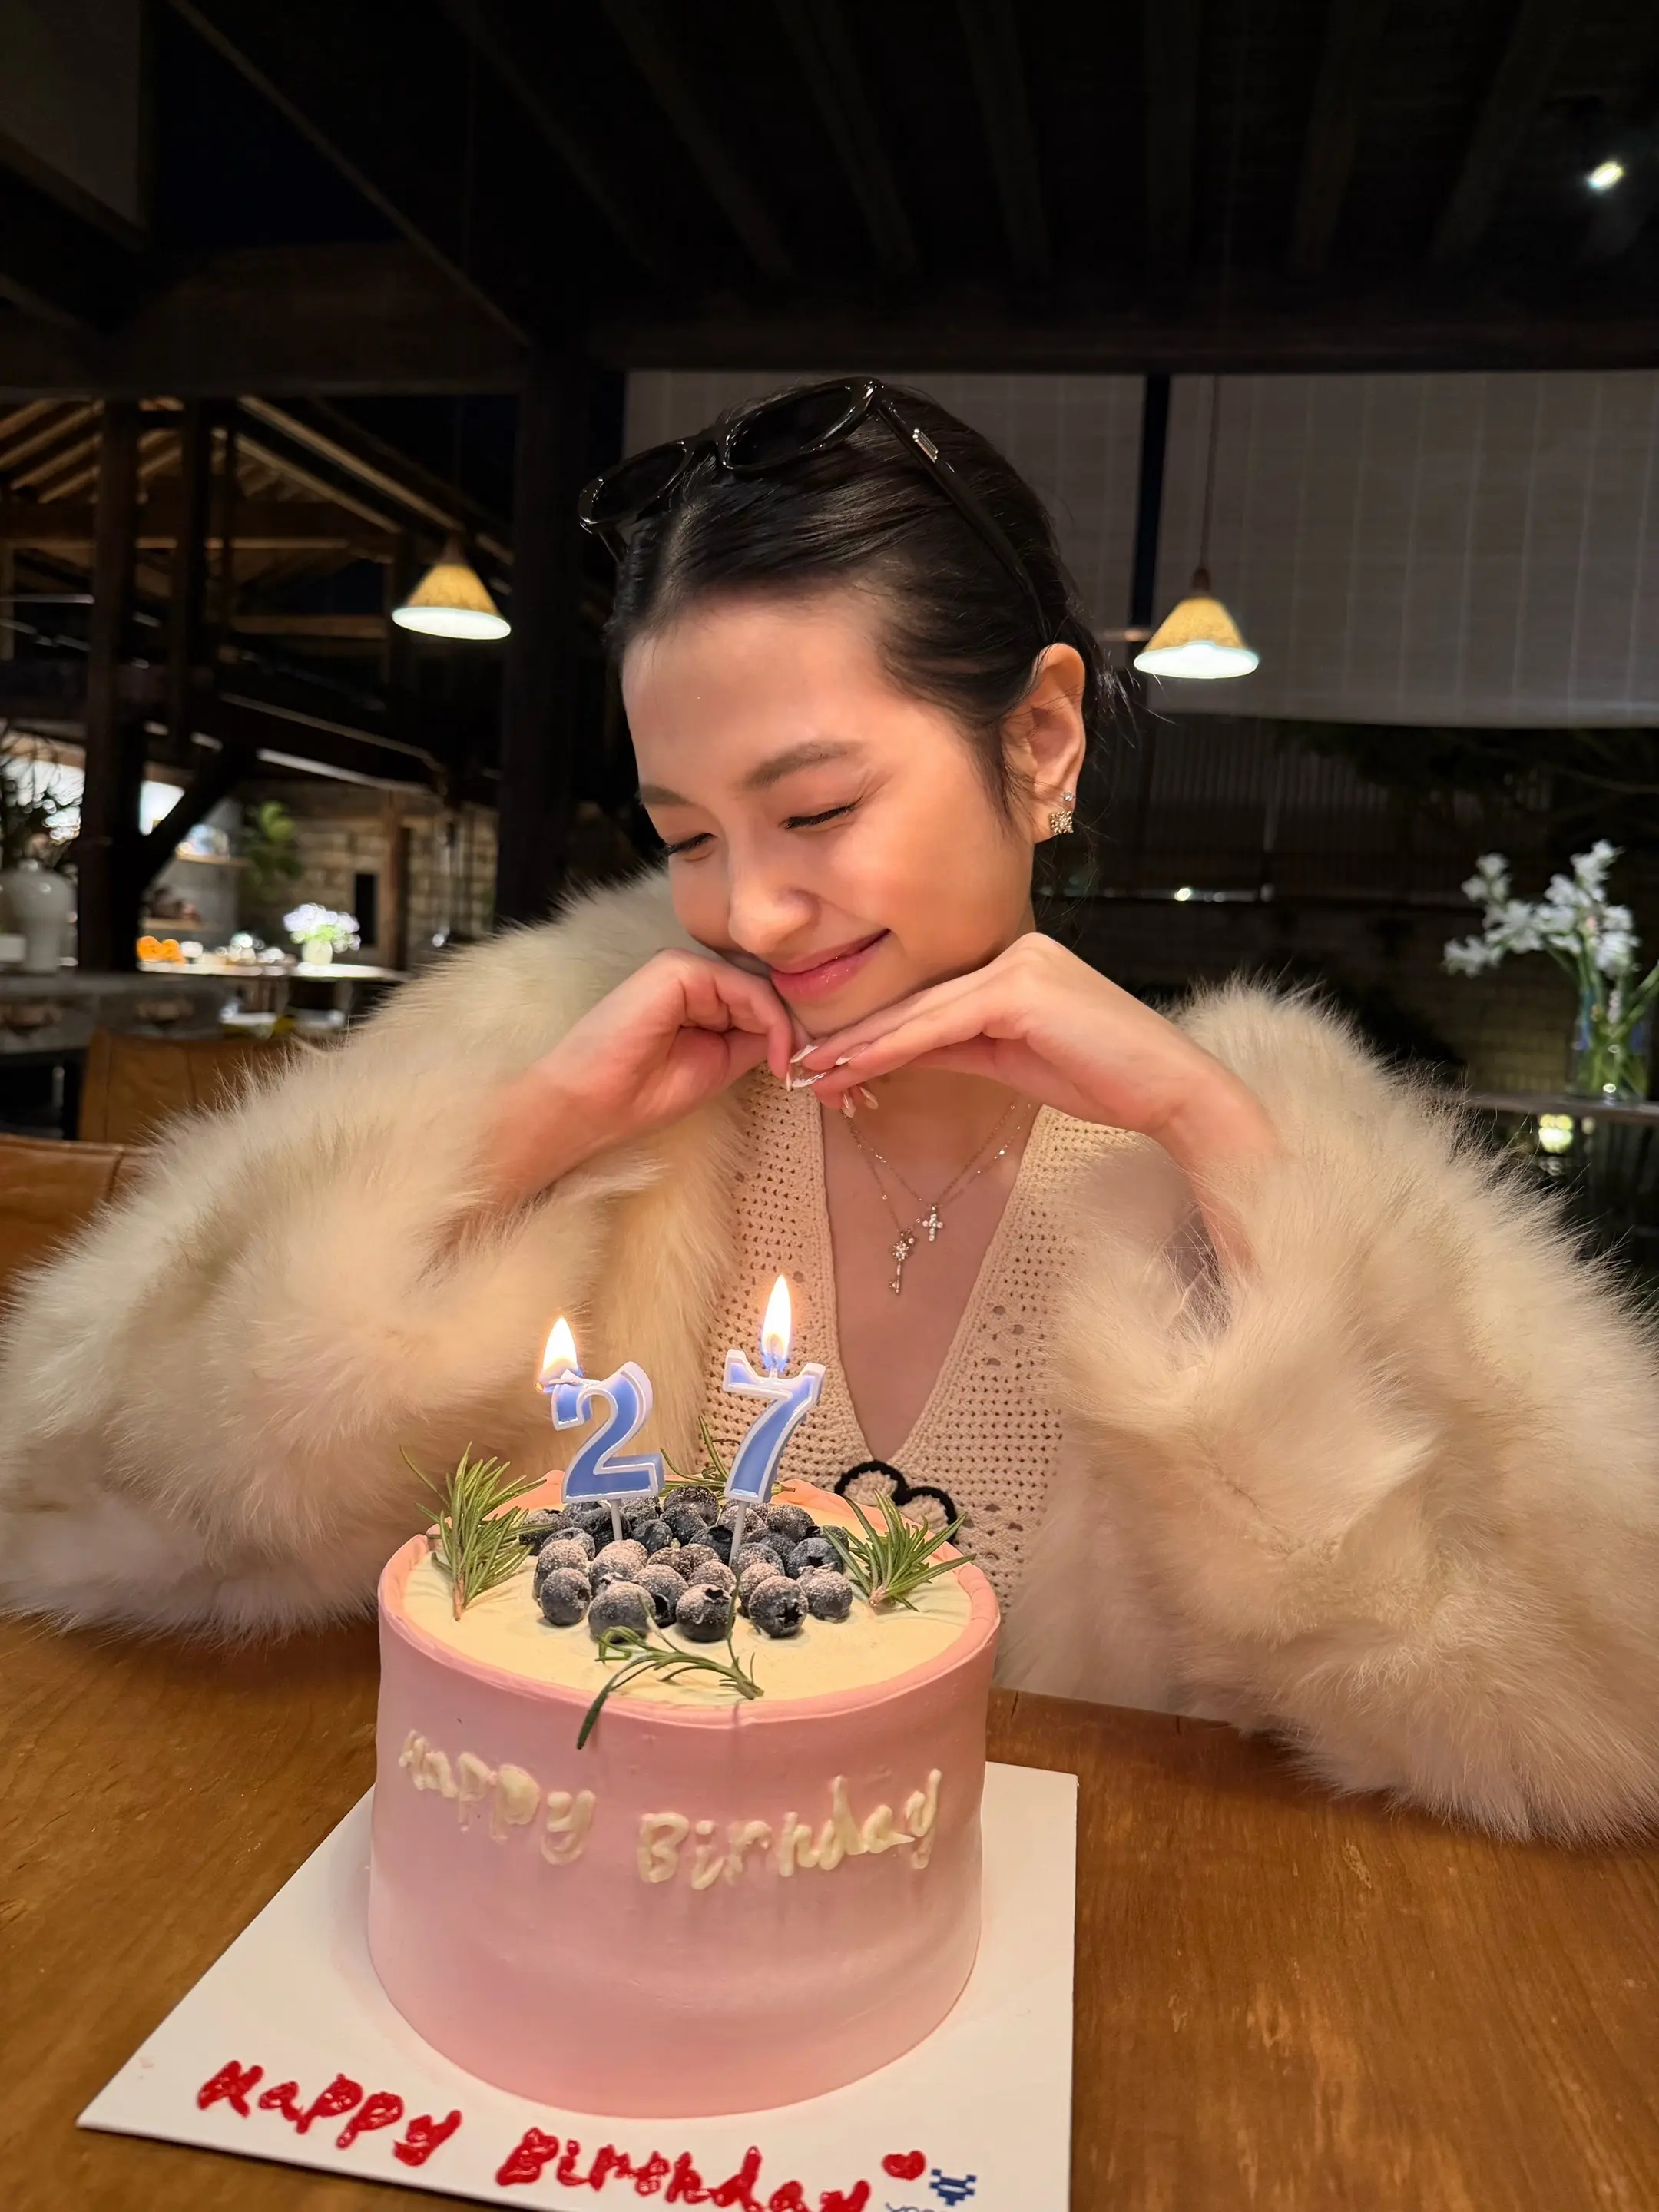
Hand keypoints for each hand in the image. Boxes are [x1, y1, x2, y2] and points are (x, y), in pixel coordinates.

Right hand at [485, 949, 793, 1206]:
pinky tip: (773, 1052)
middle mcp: (691, 978)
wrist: (592, 1104)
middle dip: (790, 1024)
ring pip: (755, 985)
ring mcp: (682, 969)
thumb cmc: (643, 1094)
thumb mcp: (718, 1065)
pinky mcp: (675, 968)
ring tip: (787, 1063)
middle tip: (807, 1063)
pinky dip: (768, 1016)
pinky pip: (740, 984)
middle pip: (760, 988)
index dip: (788, 1027)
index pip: (757, 999)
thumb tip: (798, 1029)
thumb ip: (753, 1039)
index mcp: (698, 999)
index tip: (803, 1066)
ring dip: (782, 1024)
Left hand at [798, 934, 1275, 1184]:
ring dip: (861, 1045)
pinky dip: (892, 1047)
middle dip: (855, 1038)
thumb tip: (896, 1054)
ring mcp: (1018, 962)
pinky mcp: (1020, 988)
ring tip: (812, 1073)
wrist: (1169, 1089)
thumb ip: (956, 1046)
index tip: (826, 1062)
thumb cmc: (1102, 1077)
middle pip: (917, 1000)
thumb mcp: (1011, 1060)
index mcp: (1016, 959)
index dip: (874, 1032)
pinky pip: (942, 1023)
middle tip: (800, 1068)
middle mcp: (1015, 948)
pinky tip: (853, 1066)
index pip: (930, 999)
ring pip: (921, 1011)